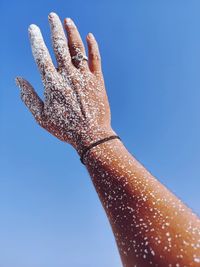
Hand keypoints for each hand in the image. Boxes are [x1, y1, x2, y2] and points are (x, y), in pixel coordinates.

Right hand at [16, 12, 114, 153]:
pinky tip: (90, 36)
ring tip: (68, 20)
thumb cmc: (65, 129)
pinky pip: (96, 59)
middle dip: (55, 28)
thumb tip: (18, 80)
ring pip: (78, 49)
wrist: (91, 136)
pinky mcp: (98, 81)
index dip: (36, 40)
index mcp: (53, 84)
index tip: (33, 28)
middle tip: (52, 15)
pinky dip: (93, 47)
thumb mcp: (41, 117)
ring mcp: (84, 77)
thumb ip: (28, 97)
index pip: (41, 56)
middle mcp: (68, 76)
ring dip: (72, 32)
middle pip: (60, 46)